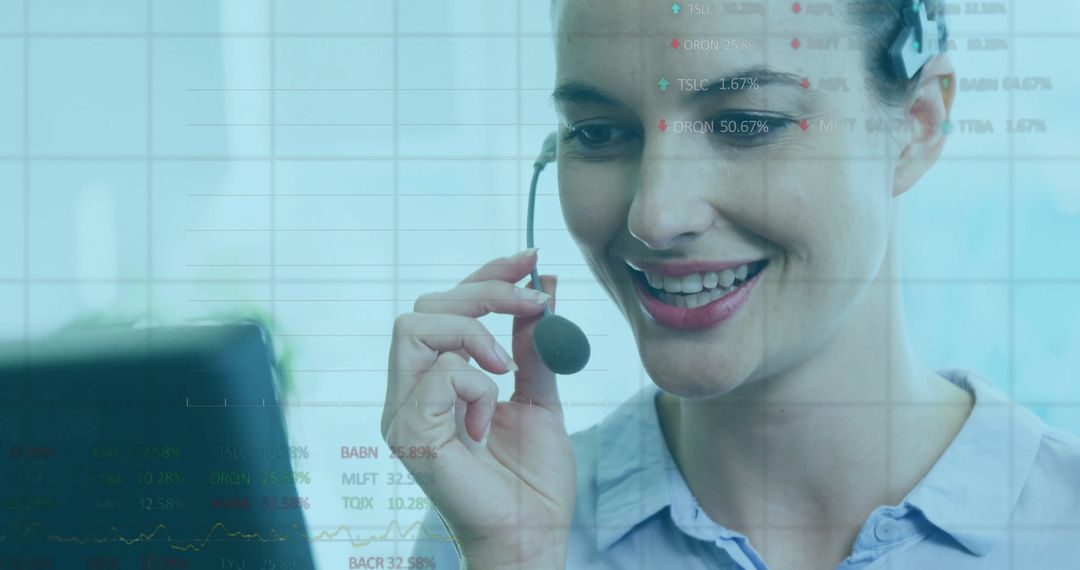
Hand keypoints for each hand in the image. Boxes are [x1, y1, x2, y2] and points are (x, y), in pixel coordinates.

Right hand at [382, 248, 575, 568]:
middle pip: (424, 306)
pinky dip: (475, 385)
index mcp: (436, 381)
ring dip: (474, 335)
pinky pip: (437, 375)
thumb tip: (546, 289)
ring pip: (415, 327)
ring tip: (504, 370)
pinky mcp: (407, 434)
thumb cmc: (531, 479)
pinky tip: (489, 419)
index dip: (487, 275)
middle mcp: (409, 392)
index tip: (532, 259)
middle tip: (532, 306)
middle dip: (485, 293)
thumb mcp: (540, 397)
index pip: (447, 306)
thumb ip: (533, 346)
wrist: (531, 535)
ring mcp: (401, 413)